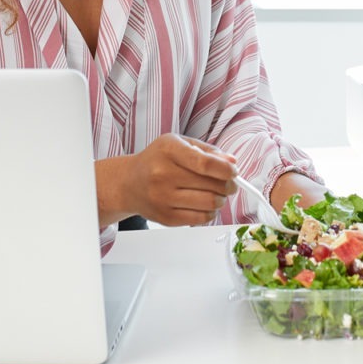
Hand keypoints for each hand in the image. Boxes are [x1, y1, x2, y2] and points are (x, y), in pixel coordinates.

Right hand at [116, 134, 237, 226]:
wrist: (129, 182)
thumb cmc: (157, 160)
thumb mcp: (180, 144)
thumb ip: (208, 151)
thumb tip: (232, 163)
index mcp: (169, 151)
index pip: (205, 164)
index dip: (226, 170)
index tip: (233, 172)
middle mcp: (163, 174)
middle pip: (211, 185)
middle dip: (228, 185)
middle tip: (229, 184)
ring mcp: (163, 198)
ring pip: (209, 204)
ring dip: (221, 200)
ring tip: (217, 194)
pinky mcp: (166, 218)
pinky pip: (200, 219)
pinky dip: (210, 212)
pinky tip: (205, 204)